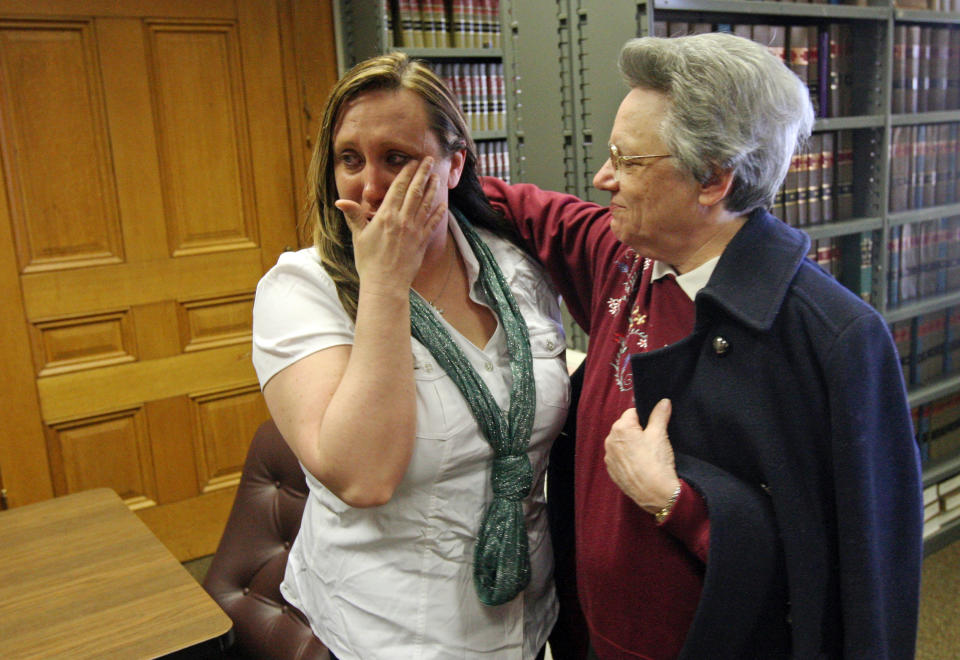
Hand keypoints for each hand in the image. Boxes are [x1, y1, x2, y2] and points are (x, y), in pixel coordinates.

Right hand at [335, 157, 446, 292]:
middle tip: (429, 160)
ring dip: (432, 188)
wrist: (385, 283)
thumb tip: (340, 201)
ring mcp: (414, 230)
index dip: (406, 173)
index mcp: (386, 216)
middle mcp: (402, 220)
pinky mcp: (422, 242)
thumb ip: (354, 216)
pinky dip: (438, 212)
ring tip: (436, 176)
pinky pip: (432, 223)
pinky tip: (443, 204)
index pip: (398, 188)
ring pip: (426, 204)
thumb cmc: (368, 261)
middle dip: (422, 173)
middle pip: (415, 191)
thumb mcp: (358, 237)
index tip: (412, 162)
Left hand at [604, 399, 680, 513]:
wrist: (655, 493)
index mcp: (620, 428)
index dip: (645, 419)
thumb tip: (663, 401)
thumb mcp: (660, 434)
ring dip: (632, 445)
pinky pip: (620, 458)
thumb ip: (660, 415)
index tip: (655, 428)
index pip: (632, 413)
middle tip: (653, 442)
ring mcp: (610, 457)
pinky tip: (641, 465)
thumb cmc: (656, 461)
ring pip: (622, 444)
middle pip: (626, 428)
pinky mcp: (612, 471)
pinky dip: (629, 459)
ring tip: (648, 455)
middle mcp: (610, 441)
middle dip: (638, 432)